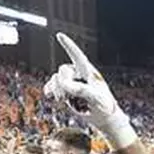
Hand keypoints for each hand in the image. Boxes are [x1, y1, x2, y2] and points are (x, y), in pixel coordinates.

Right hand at [44, 34, 137, 149]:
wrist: (103, 117)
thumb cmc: (104, 106)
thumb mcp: (96, 98)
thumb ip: (81, 89)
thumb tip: (65, 84)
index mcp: (88, 72)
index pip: (78, 56)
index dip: (69, 46)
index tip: (59, 35)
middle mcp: (79, 74)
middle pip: (64, 70)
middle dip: (63, 82)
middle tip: (68, 96)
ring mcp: (71, 83)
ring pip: (56, 79)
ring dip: (57, 89)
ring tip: (63, 100)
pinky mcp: (65, 92)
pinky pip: (51, 86)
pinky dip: (50, 90)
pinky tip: (50, 95)